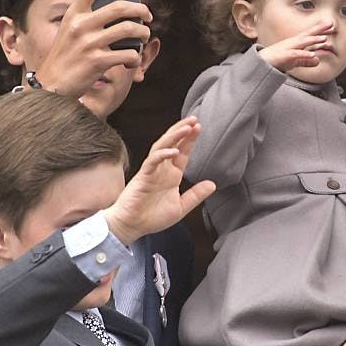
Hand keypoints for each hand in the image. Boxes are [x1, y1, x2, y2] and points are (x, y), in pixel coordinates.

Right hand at [35, 0, 151, 97]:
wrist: (52, 86)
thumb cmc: (66, 58)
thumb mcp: (70, 32)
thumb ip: (89, 19)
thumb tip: (125, 11)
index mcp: (73, 14)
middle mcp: (80, 25)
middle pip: (119, 7)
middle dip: (140, 9)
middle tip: (147, 16)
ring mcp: (88, 43)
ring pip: (129, 29)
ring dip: (143, 32)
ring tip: (143, 36)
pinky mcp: (97, 61)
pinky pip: (128, 53)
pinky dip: (136, 57)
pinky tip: (133, 61)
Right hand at [103, 117, 215, 243]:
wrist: (132, 226)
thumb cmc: (152, 217)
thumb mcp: (181, 207)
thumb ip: (196, 195)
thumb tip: (213, 184)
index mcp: (171, 175)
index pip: (182, 152)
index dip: (190, 140)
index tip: (199, 127)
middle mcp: (162, 169)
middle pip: (172, 143)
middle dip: (182, 131)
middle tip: (194, 119)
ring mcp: (152, 171)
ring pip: (162, 147)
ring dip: (173, 136)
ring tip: (186, 127)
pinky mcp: (143, 177)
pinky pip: (152, 162)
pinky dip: (162, 155)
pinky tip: (173, 151)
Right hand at [257, 20, 331, 72]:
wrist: (260, 64)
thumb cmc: (277, 61)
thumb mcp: (294, 61)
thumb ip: (305, 61)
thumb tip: (317, 60)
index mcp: (295, 43)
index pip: (309, 35)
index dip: (320, 30)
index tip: (331, 25)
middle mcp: (292, 43)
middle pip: (307, 34)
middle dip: (319, 29)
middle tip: (330, 24)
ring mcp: (287, 48)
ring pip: (302, 42)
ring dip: (313, 40)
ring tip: (324, 38)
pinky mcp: (283, 56)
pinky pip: (295, 54)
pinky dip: (304, 54)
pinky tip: (312, 55)